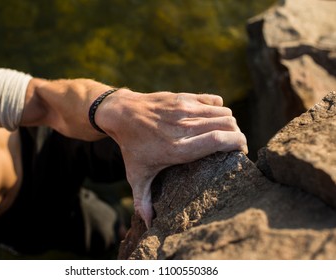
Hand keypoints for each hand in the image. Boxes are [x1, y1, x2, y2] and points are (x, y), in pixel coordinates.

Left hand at [96, 89, 247, 227]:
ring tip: (224, 133)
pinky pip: (214, 100)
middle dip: (237, 136)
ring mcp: (185, 109)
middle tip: (233, 145)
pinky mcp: (184, 97)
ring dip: (229, 123)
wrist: (121, 114)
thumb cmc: (131, 147)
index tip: (240, 152)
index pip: (220, 140)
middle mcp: (184, 127)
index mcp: (178, 149)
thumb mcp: (136, 175)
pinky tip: (212, 118)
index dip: (238, 144)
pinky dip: (219, 109)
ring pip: (224, 112)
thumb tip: (149, 224)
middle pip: (228, 125)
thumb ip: (144, 200)